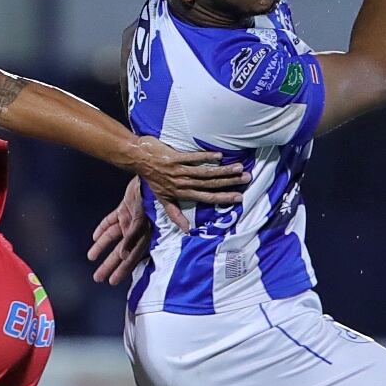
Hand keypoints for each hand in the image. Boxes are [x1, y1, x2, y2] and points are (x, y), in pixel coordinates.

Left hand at [87, 179, 149, 285]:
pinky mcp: (125, 206)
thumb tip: (123, 254)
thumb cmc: (150, 197)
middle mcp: (137, 229)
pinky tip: (94, 237)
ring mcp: (130, 218)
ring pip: (113, 236)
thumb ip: (133, 236)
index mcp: (144, 234)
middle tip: (97, 277)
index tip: (112, 282)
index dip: (122, 270)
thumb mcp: (142, 218)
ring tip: (90, 257)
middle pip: (121, 251)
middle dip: (109, 264)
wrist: (153, 174)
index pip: (132, 257)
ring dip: (101, 247)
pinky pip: (112, 220)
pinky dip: (103, 227)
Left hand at [124, 137, 244, 232]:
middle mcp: (182, 183)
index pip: (206, 197)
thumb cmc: (151, 180)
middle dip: (229, 182)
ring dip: (222, 170)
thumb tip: (186, 230)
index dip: (223, 198)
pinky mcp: (174, 157)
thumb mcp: (162, 200)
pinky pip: (192, 157)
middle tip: (247, 179)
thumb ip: (175, 214)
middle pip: (209, 184)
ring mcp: (179, 170)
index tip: (239, 198)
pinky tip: (219, 155)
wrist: (138, 160)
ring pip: (204, 172)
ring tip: (239, 167)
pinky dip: (205, 157)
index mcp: (182, 193)